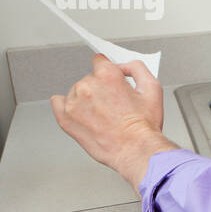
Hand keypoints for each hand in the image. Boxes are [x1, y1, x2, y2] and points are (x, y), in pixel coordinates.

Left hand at [50, 55, 175, 188]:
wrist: (135, 150)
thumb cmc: (144, 126)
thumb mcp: (153, 89)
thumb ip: (137, 69)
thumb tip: (124, 67)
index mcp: (107, 76)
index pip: (99, 60)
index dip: (108, 71)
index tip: (111, 80)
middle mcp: (88, 86)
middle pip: (90, 77)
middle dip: (101, 88)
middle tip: (114, 105)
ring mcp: (74, 102)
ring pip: (76, 91)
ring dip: (87, 99)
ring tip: (103, 115)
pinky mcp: (65, 117)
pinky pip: (57, 103)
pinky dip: (67, 105)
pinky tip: (81, 113)